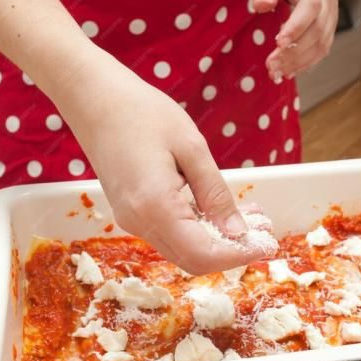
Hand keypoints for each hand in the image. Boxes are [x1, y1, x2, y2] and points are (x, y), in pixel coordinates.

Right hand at [58, 47, 272, 273]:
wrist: (95, 100)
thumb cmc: (143, 113)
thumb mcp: (191, 148)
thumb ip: (215, 195)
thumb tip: (238, 232)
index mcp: (155, 207)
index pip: (203, 254)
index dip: (238, 256)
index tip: (266, 245)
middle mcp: (139, 223)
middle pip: (193, 260)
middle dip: (231, 252)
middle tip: (262, 231)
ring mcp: (132, 221)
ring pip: (183, 250)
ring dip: (217, 241)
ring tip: (248, 217)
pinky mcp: (132, 214)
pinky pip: (171, 235)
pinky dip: (199, 230)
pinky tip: (218, 210)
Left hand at [252, 0, 337, 79]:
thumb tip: (262, 5)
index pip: (310, 7)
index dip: (296, 27)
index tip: (278, 44)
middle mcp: (327, 0)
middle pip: (316, 30)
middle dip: (292, 52)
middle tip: (271, 66)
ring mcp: (331, 14)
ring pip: (321, 43)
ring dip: (298, 62)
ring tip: (277, 73)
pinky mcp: (329, 27)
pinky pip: (322, 49)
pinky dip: (306, 63)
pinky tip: (289, 71)